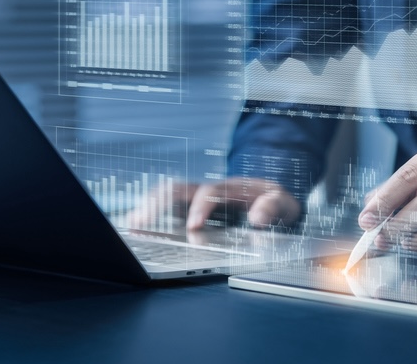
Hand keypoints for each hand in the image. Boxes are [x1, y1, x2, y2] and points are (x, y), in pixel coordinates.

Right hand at [125, 177, 300, 229]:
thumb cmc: (275, 201)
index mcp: (231, 188)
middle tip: (143, 222)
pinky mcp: (190, 208)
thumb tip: (257, 219)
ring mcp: (197, 198)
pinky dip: (150, 213)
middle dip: (158, 203)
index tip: (193, 227)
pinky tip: (136, 225)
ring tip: (132, 224)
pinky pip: (166, 206)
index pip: (210, 193)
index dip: (200, 208)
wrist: (272, 197)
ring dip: (148, 207)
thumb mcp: (284, 204)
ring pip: (167, 196)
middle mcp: (209, 190)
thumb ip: (272, 208)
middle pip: (177, 189)